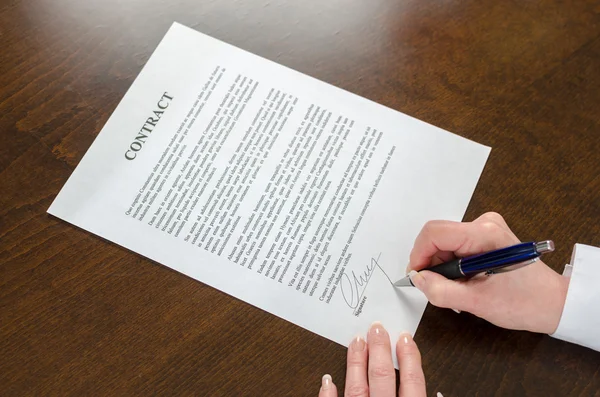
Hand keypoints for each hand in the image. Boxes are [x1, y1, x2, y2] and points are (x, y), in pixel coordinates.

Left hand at [318, 322, 427, 396]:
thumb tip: (440, 394)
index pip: (412, 382)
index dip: (409, 358)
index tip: (405, 338)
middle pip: (382, 376)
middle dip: (380, 349)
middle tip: (377, 329)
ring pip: (357, 388)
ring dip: (356, 363)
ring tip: (356, 342)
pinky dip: (328, 394)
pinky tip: (327, 379)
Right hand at [407, 212, 568, 333]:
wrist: (554, 303)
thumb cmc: (525, 302)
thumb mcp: (478, 303)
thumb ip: (441, 291)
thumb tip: (418, 279)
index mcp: (485, 235)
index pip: (434, 233)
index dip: (419, 255)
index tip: (417, 276)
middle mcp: (485, 224)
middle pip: (438, 237)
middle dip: (433, 264)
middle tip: (441, 288)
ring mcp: (487, 228)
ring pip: (445, 242)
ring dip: (444, 266)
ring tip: (461, 287)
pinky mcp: (487, 235)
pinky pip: (455, 245)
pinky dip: (453, 264)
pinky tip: (467, 279)